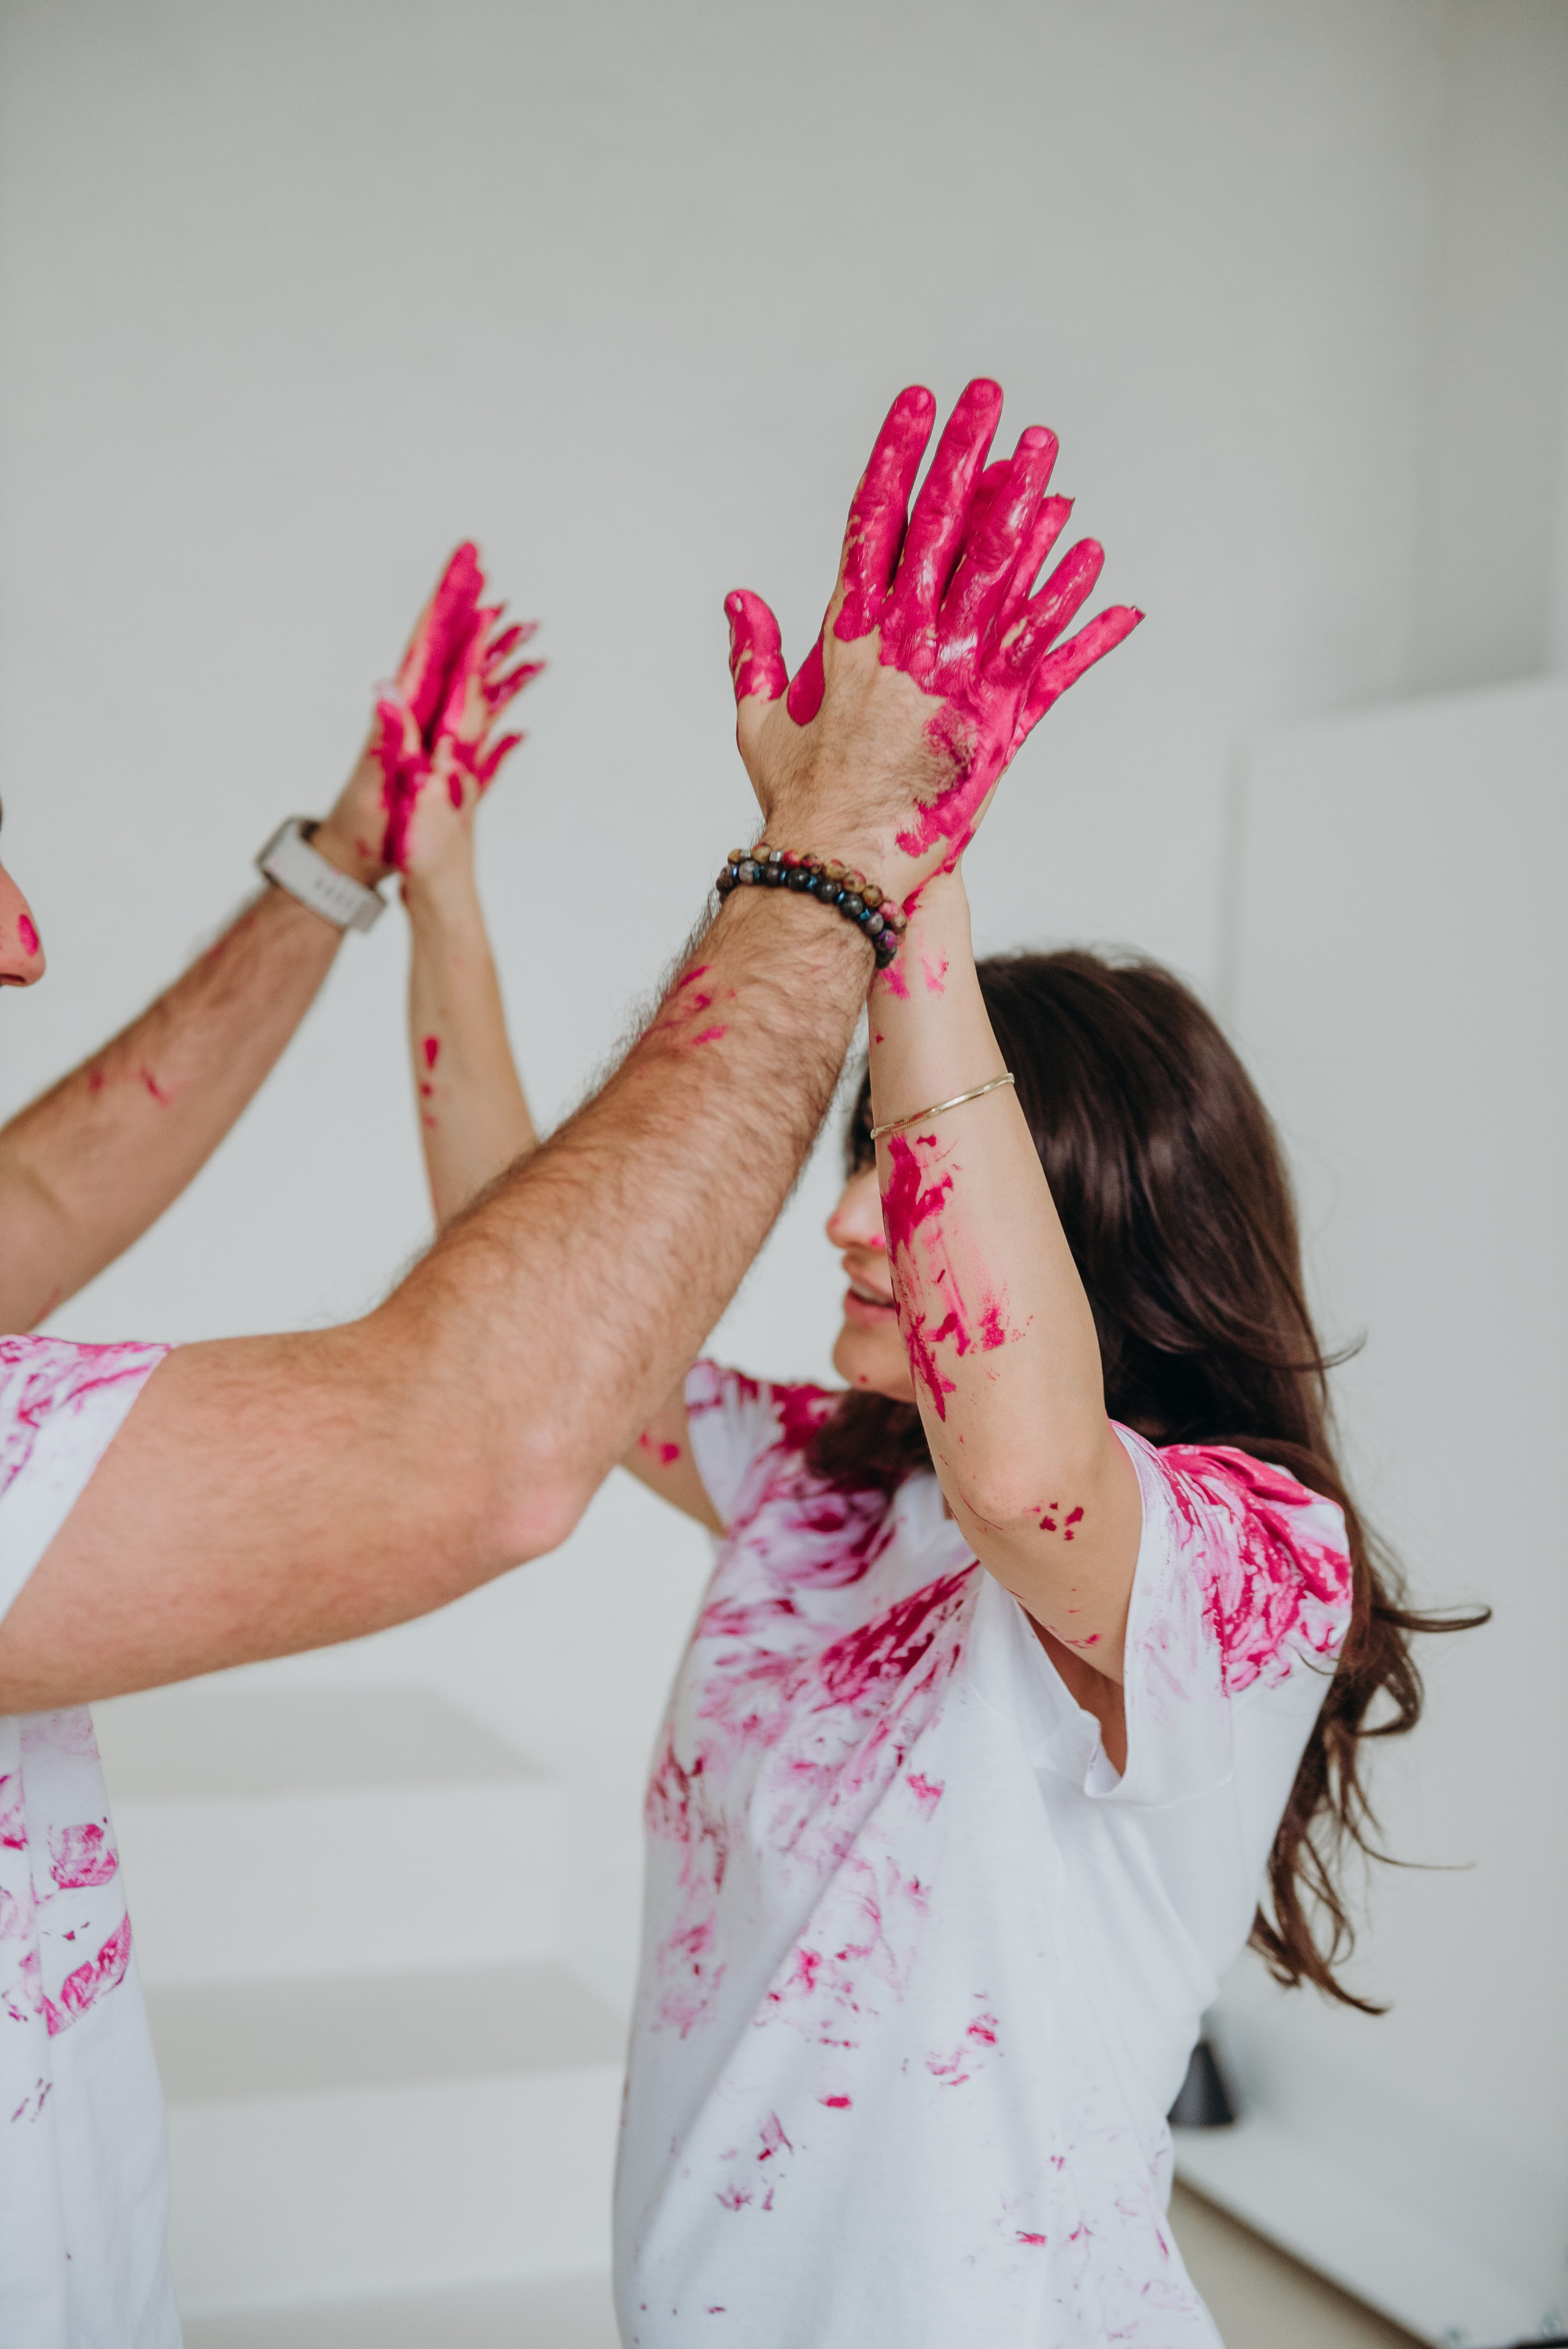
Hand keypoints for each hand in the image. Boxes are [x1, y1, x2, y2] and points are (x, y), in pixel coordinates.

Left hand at [313, 543, 542, 884]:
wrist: (356, 855)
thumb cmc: (366, 825)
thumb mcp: (375, 781)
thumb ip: (385, 736)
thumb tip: (384, 689)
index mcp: (403, 709)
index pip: (427, 641)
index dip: (445, 601)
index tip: (463, 565)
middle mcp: (416, 708)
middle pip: (443, 641)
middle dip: (460, 598)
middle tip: (476, 557)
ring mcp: (429, 726)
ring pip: (463, 671)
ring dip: (486, 640)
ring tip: (515, 612)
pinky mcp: (439, 748)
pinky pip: (476, 707)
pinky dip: (498, 685)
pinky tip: (518, 675)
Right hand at [723, 380, 1140, 908]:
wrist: (843, 866)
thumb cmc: (799, 800)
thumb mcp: (762, 721)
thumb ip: (754, 655)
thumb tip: (738, 600)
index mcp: (851, 631)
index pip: (877, 519)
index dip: (900, 454)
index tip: (918, 402)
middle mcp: (910, 641)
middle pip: (945, 525)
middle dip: (967, 453)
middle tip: (989, 397)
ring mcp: (960, 677)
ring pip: (1003, 575)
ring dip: (1028, 509)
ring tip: (1046, 454)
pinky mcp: (1002, 722)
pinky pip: (1050, 656)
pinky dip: (1077, 611)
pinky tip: (1098, 565)